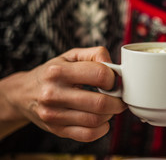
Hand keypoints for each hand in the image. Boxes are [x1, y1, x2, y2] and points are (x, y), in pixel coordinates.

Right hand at [1, 47, 126, 141]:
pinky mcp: (57, 130)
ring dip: (110, 114)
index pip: (100, 74)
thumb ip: (95, 54)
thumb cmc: (52, 73)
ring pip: (96, 120)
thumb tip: (114, 66)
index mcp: (59, 71)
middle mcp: (53, 94)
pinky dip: (101, 129)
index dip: (113, 78)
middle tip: (118, 97)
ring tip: (109, 107)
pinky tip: (101, 120)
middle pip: (100, 103)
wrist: (22, 93)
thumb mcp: (70, 55)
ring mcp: (54, 114)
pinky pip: (88, 135)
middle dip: (117, 101)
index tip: (113, 81)